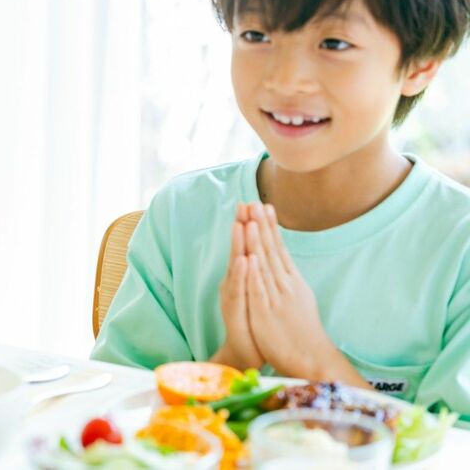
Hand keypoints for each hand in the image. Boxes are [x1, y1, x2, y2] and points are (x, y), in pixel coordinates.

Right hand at [213, 203, 264, 369]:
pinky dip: (241, 275)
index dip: (248, 225)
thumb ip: (259, 273)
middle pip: (239, 251)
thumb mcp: (259, 294)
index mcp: (244, 278)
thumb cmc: (255, 323)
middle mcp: (235, 284)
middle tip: (244, 204)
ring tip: (242, 224)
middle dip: (242, 227)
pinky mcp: (236, 312)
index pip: (246, 247)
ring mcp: (234, 297)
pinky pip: (239, 290)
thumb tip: (264, 252)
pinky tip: (245, 260)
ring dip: (240, 245)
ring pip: (237, 267)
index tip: (252, 202)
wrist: (245, 354)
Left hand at [243, 203, 342, 378]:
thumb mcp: (297, 299)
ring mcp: (277, 298)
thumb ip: (289, 281)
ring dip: (258, 241)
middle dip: (262, 225)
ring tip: (251, 219)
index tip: (264, 205)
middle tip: (254, 201)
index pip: (279, 249)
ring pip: (265, 265)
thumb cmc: (302, 331)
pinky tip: (249, 257)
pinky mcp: (267, 313)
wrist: (312, 359)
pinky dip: (254, 273)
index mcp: (292, 281)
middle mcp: (286, 285)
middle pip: (272, 251)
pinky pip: (259, 289)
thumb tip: (284, 264)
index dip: (270, 227)